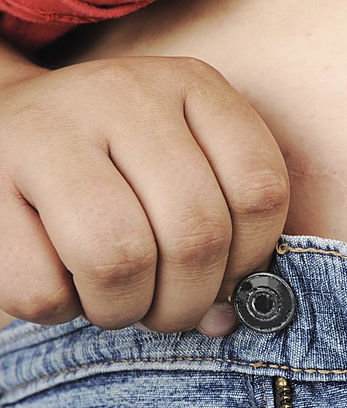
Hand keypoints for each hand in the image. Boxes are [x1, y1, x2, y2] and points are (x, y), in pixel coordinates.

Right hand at [0, 56, 288, 334]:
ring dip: (125, 309)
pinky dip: (60, 310)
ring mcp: (50, 127)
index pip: (260, 191)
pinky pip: (42, 286)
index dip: (250, 259)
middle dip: (187, 302)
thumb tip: (225, 321)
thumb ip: (222, 236)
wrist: (1, 122)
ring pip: (120, 260)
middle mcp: (126, 93)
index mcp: (194, 86)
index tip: (224, 278)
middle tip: (166, 310)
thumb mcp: (184, 171)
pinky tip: (61, 281)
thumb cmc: (116, 166)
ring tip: (116, 301)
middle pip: (196, 234)